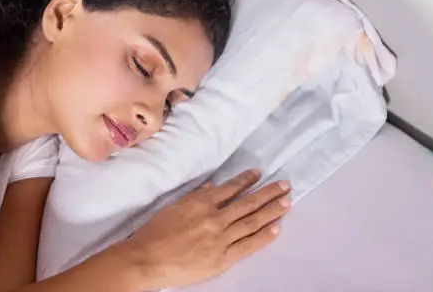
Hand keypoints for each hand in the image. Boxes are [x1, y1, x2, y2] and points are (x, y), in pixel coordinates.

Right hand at [126, 169, 289, 289]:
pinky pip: (247, 246)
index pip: (229, 188)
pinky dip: (263, 237)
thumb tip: (212, 186)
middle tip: (285, 185)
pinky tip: (276, 228)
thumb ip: (194, 196)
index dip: (246, 180)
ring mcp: (220, 239)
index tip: (258, 174)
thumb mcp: (173, 207)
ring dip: (271, 211)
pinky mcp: (222, 259)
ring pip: (251, 222)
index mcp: (201, 204)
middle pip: (247, 203)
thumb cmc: (155, 233)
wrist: (146, 260)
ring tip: (286, 203)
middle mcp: (214, 219)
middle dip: (268, 193)